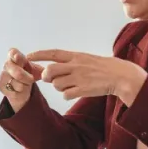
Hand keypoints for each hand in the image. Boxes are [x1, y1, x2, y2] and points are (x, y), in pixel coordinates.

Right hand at [0, 48, 43, 112]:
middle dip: (24, 76)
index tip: (18, 57)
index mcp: (15, 56)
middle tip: (31, 79)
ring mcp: (3, 74)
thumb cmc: (29, 74)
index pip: (12, 53)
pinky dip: (17, 92)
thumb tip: (45, 71)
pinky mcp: (0, 84)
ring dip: (22, 85)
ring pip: (12, 81)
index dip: (14, 54)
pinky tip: (19, 91)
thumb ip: (39, 69)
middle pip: (12, 67)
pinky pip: (10, 89)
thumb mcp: (36, 70)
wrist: (22, 89)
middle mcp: (7, 63)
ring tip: (25, 85)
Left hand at [27, 49, 147, 103]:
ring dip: (60, 87)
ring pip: (56, 85)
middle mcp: (75, 66)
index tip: (28, 56)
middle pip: (49, 71)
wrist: (120, 76)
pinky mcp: (83, 89)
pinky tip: (76, 91)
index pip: (53, 53)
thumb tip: (51, 69)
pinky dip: (68, 95)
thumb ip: (69, 63)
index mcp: (76, 56)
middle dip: (46, 77)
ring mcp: (79, 78)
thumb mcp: (85, 59)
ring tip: (71, 85)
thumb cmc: (101, 68)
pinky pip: (66, 95)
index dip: (39, 55)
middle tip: (50, 79)